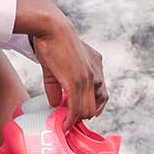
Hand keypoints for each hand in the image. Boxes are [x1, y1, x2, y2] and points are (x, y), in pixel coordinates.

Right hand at [14, 0, 107, 130]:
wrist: (51, 28)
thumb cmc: (52, 41)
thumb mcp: (58, 65)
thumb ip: (57, 87)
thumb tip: (54, 104)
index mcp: (96, 65)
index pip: (102, 94)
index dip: (93, 106)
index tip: (80, 113)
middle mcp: (96, 73)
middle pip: (96, 105)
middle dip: (83, 115)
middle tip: (70, 120)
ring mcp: (88, 79)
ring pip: (87, 110)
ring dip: (76, 119)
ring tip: (65, 123)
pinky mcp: (76, 82)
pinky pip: (76, 108)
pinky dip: (70, 120)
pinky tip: (64, 125)